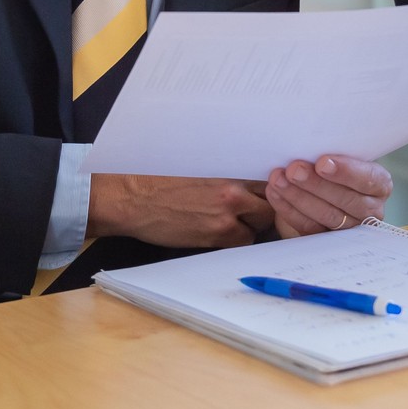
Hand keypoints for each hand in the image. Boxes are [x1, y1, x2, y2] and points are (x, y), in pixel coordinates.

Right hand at [86, 174, 273, 248]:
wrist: (135, 198)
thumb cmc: (163, 180)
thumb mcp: (202, 168)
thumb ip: (228, 174)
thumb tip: (251, 181)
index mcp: (230, 169)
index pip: (268, 179)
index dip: (272, 188)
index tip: (271, 192)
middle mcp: (233, 190)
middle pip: (271, 203)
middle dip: (265, 208)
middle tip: (253, 209)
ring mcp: (226, 215)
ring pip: (259, 225)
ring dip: (251, 225)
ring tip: (234, 221)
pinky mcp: (216, 235)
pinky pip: (242, 241)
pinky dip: (236, 239)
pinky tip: (221, 232)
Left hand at [266, 155, 393, 238]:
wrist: (326, 187)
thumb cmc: (336, 167)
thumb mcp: (342, 158)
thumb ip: (334, 155)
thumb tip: (309, 145)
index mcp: (379, 185)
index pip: (369, 180)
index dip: (346, 172)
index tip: (322, 162)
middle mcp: (370, 209)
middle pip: (346, 200)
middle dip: (317, 184)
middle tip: (294, 169)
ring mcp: (349, 227)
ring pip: (326, 215)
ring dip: (298, 196)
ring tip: (279, 179)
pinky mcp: (326, 239)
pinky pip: (308, 226)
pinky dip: (289, 208)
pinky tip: (275, 192)